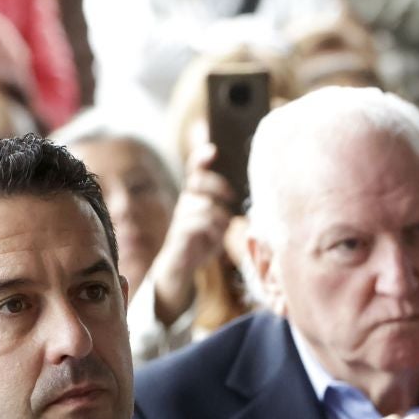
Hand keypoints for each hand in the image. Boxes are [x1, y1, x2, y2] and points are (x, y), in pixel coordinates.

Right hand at [151, 145, 234, 323]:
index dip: (201, 158)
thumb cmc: (201, 245)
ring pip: (205, 206)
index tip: (212, 150)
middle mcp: (185, 203)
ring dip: (220, 218)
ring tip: (223, 232)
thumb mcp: (217, 228)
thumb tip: (240, 211)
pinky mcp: (179, 234)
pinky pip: (199, 224)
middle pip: (198, 182)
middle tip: (231, 197)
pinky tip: (216, 240)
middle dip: (217, 185)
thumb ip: (225, 215)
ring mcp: (180, 217)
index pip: (194, 172)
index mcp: (195, 198)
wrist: (179, 269)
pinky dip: (213, 231)